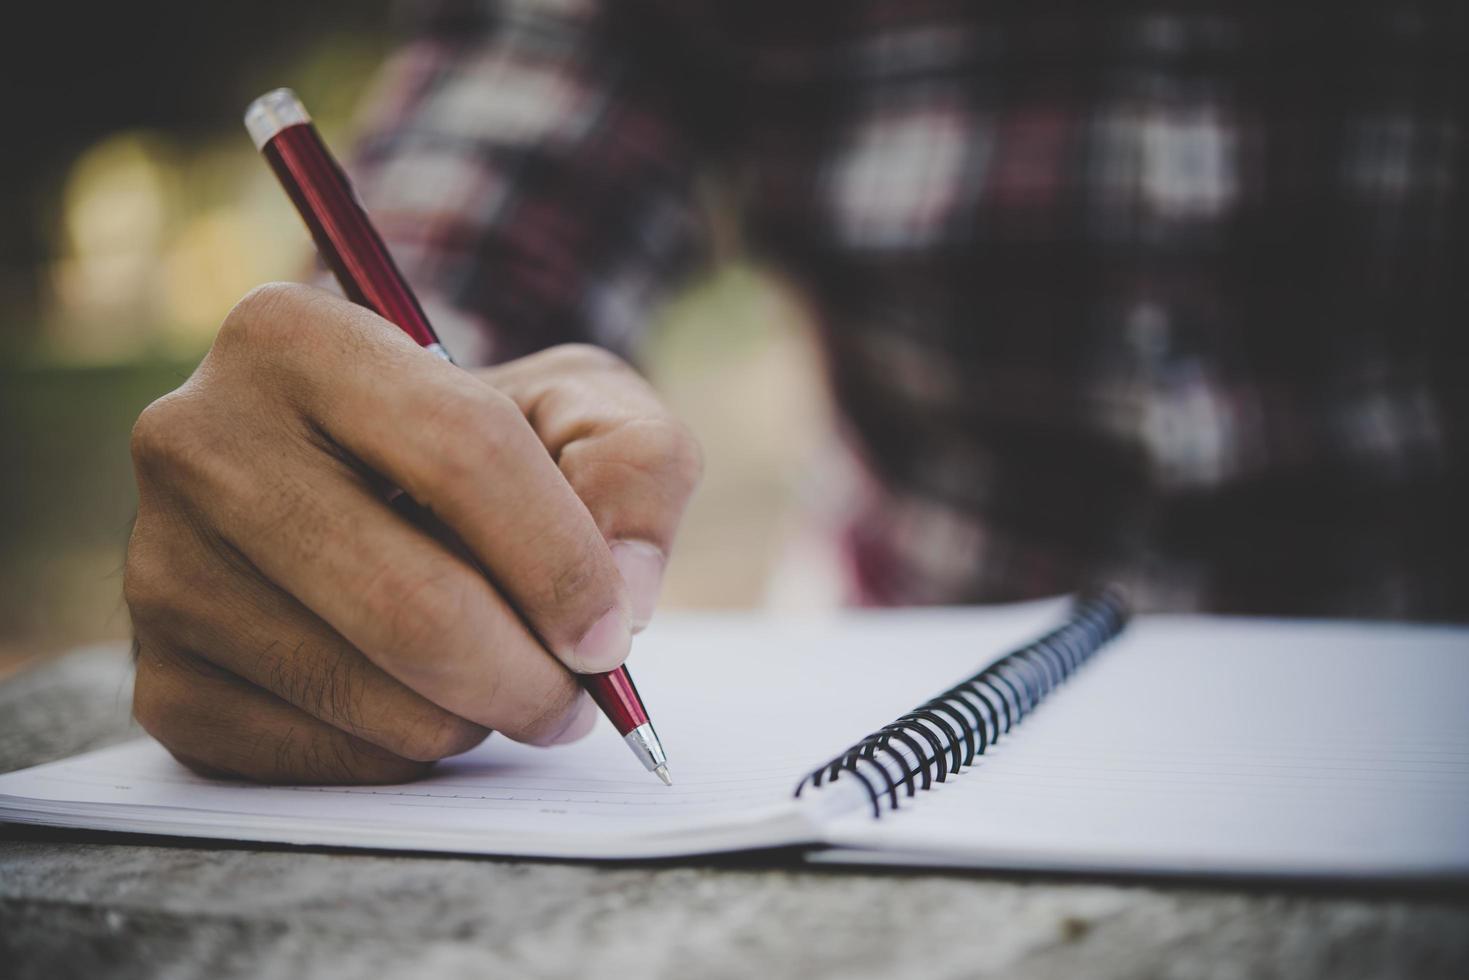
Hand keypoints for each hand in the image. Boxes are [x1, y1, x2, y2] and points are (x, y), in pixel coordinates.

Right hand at [125, 283, 700, 781]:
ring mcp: (162, 563)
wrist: (365, 477)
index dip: (562, 563)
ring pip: (364, 692)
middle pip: (408, 601)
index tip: (610, 634)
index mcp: (298, 337)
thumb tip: (622, 592)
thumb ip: (636, 468)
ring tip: (499, 684)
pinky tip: (419, 705)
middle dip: (526, 677)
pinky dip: (398, 756)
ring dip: (470, 718)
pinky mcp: (160, 674)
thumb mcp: (579, 405)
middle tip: (576, 700)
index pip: (462, 453)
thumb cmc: (484, 440)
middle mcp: (198, 440)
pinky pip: (310, 755)